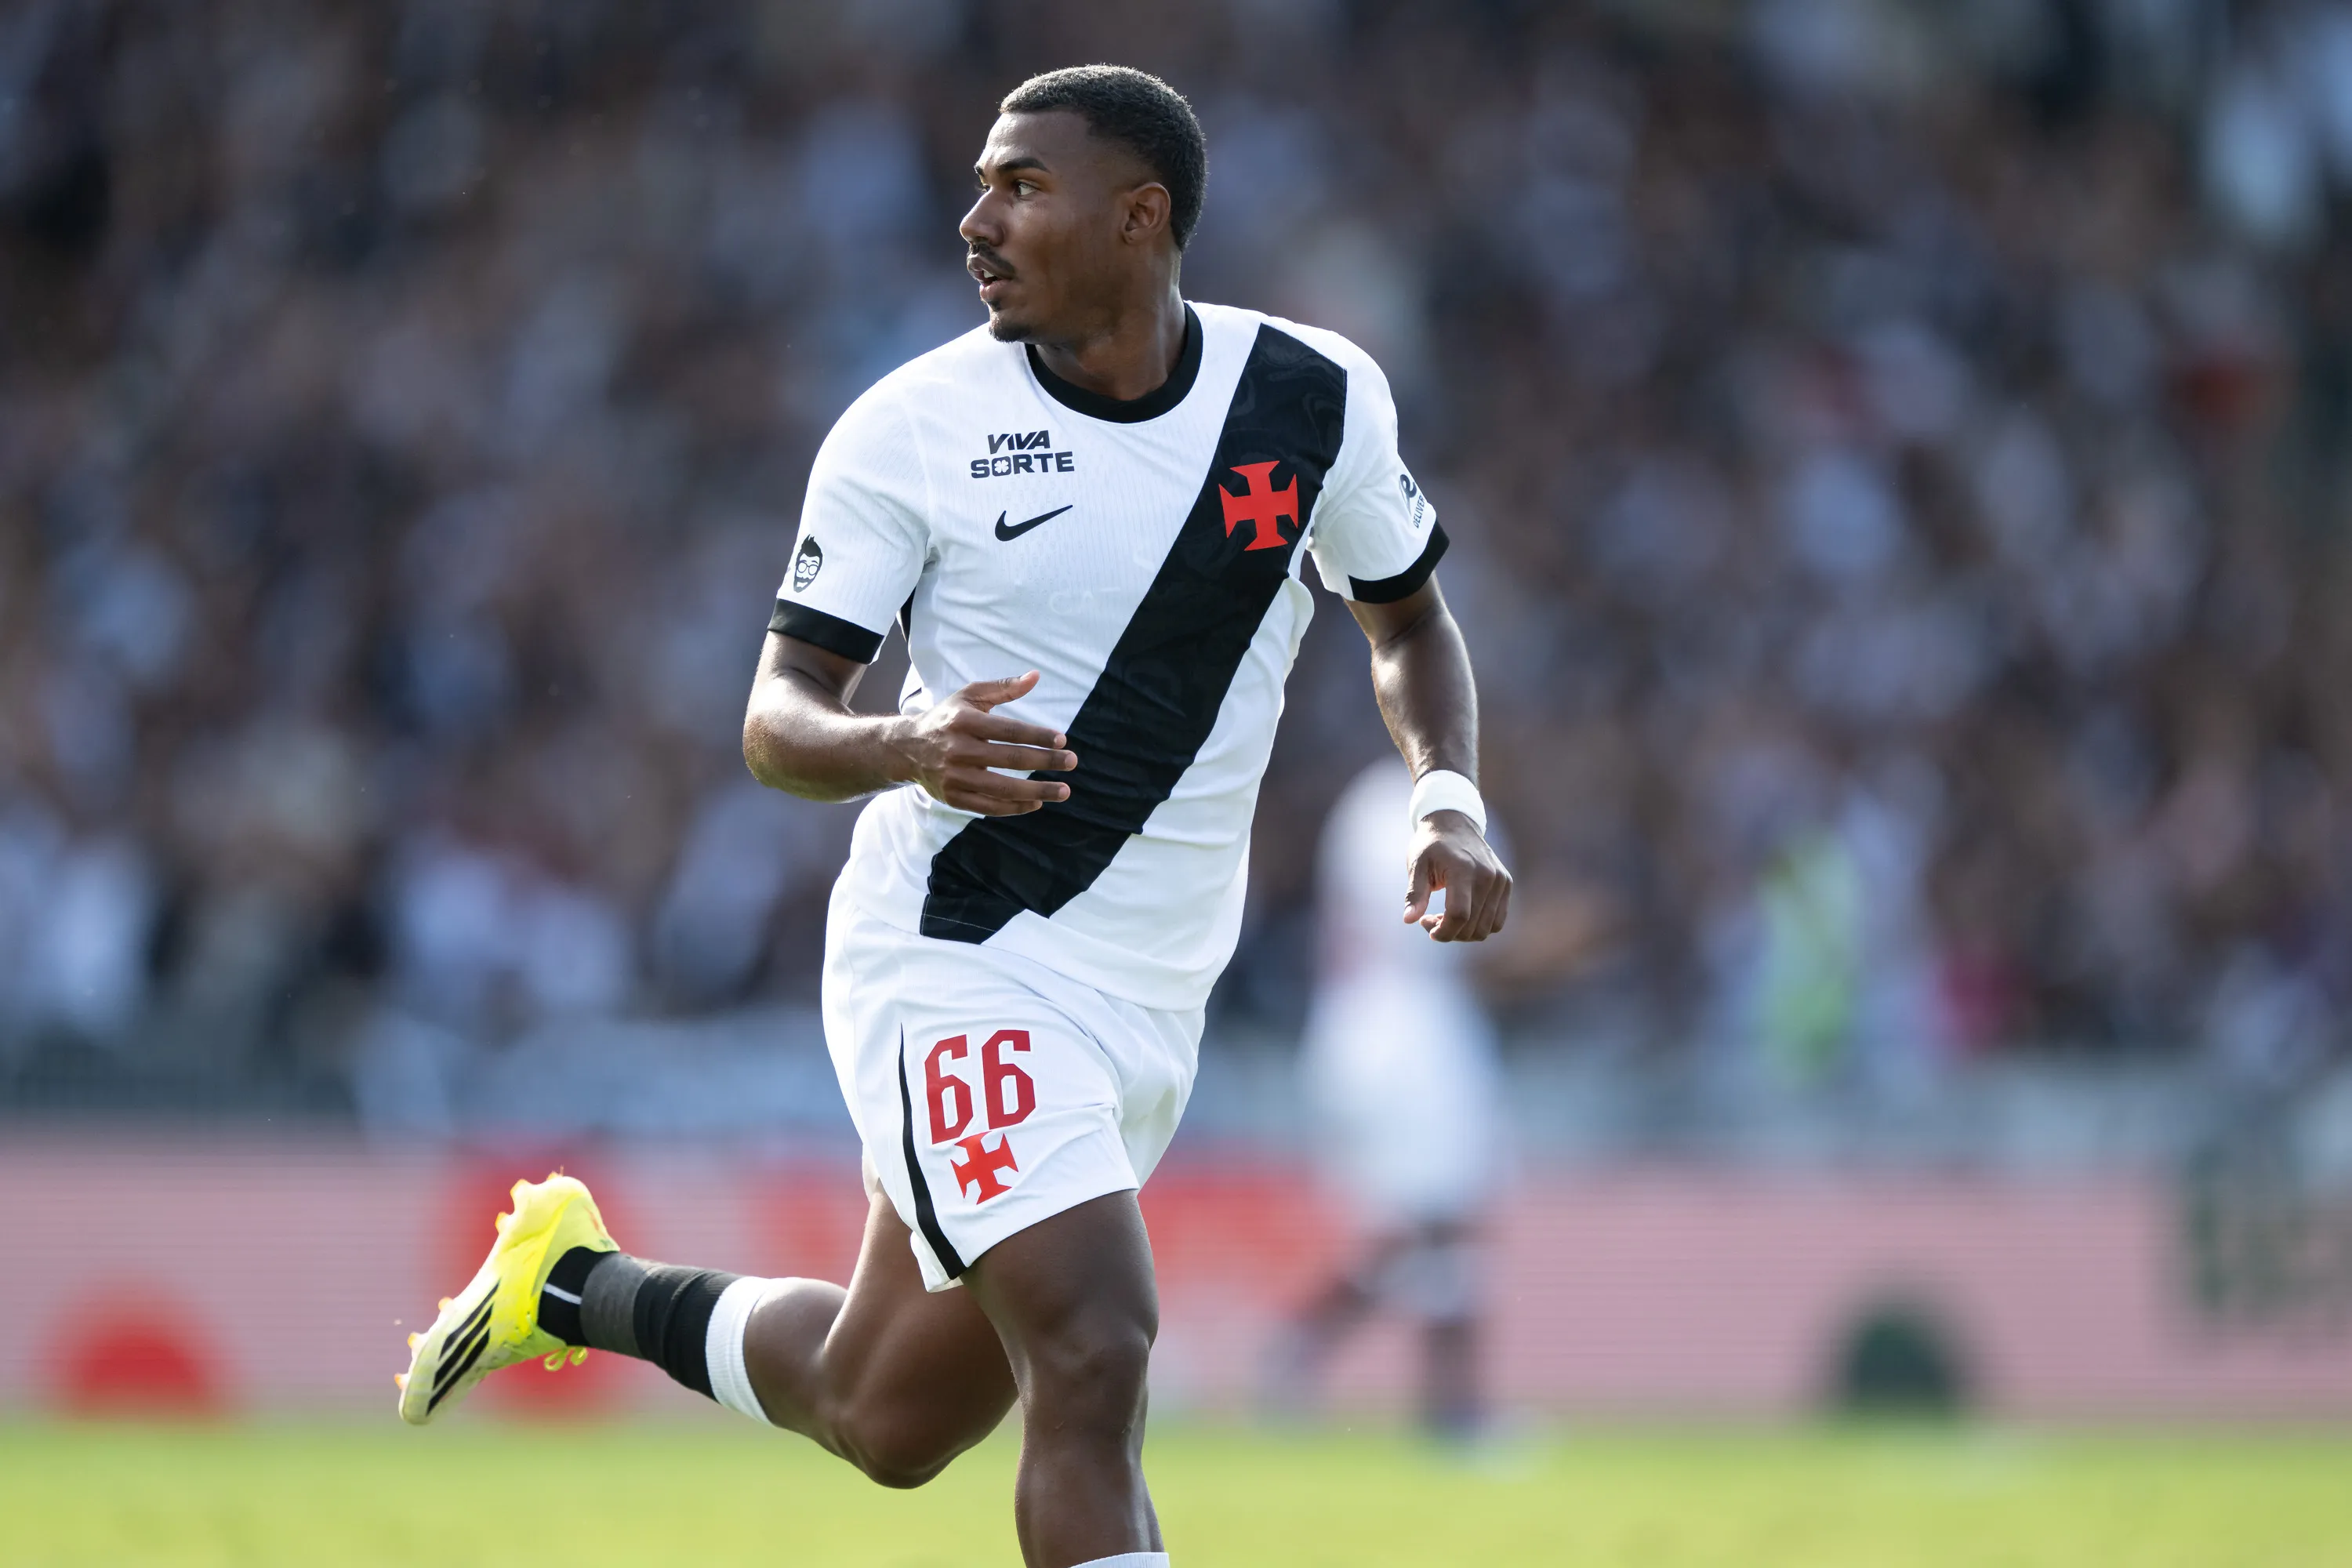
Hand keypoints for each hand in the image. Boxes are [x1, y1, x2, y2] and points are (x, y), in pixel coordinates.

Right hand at [896, 671, 1077, 815]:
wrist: (906, 748)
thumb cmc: (947, 718)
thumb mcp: (970, 696)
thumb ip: (1003, 687)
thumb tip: (1036, 677)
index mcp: (964, 721)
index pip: (1009, 730)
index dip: (1038, 736)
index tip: (1062, 740)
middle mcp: (958, 750)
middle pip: (1010, 759)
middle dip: (1045, 761)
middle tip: (1072, 762)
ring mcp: (955, 777)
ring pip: (1002, 788)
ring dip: (1037, 791)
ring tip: (1063, 791)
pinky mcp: (953, 797)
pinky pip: (988, 807)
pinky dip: (1014, 808)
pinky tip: (1036, 803)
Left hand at [1404, 810, 1511, 941]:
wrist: (1455, 823)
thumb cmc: (1432, 846)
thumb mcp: (1417, 865)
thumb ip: (1415, 893)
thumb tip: (1408, 920)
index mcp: (1463, 870)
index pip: (1459, 915)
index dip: (1442, 931)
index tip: (1425, 925)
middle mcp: (1487, 876)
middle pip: (1473, 926)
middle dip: (1449, 932)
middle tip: (1430, 919)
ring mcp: (1500, 880)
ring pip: (1486, 928)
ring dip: (1464, 933)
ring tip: (1445, 918)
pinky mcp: (1506, 883)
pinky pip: (1497, 920)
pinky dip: (1478, 926)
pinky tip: (1461, 915)